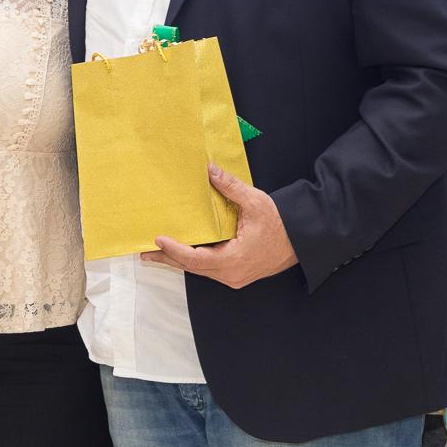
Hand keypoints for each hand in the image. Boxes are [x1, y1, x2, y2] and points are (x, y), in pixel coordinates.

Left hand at [140, 165, 297, 288]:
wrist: (303, 240)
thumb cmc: (281, 223)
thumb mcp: (254, 202)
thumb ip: (229, 187)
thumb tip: (208, 169)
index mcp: (233, 260)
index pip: (195, 259)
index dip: (174, 250)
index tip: (158, 239)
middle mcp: (231, 274)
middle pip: (192, 268)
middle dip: (167, 259)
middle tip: (144, 252)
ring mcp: (234, 277)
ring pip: (199, 270)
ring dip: (178, 261)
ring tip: (155, 253)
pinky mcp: (237, 274)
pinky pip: (209, 269)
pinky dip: (192, 261)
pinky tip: (180, 253)